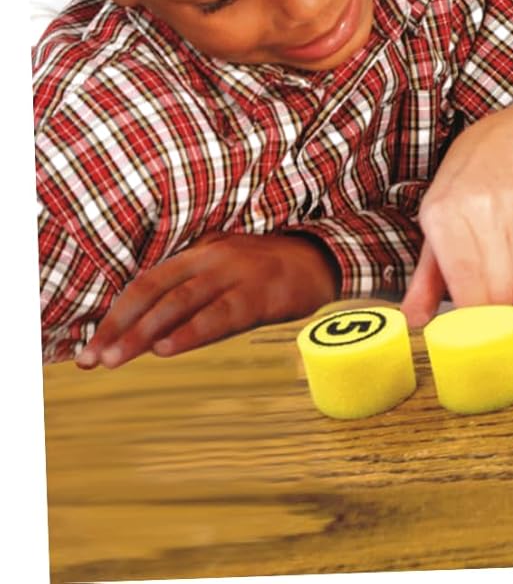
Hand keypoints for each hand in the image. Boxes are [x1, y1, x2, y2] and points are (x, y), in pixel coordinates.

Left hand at [76, 231, 336, 368]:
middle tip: (93, 360)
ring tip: (117, 359)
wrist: (324, 259)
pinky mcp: (262, 293)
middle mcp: (214, 258)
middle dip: (119, 327)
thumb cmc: (268, 271)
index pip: (146, 283)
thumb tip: (144, 330)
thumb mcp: (225, 267)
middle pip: (155, 292)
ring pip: (180, 302)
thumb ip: (190, 288)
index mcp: (200, 252)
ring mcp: (238, 273)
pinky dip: (191, 331)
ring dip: (144, 332)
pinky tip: (167, 348)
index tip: (90, 348)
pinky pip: (220, 314)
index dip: (115, 315)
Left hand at [402, 114, 512, 327]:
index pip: (467, 289)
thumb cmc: (466, 187)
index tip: (469, 320)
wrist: (512, 141)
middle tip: (488, 299)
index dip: (471, 315)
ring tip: (503, 269)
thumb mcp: (435, 222)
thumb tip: (412, 321)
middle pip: (499, 291)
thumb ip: (425, 278)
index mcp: (445, 214)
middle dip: (494, 306)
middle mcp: (484, 208)